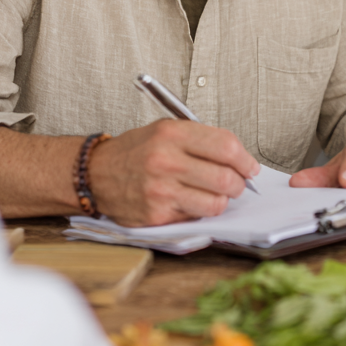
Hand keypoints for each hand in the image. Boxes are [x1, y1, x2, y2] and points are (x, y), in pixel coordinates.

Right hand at [87, 119, 259, 226]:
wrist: (95, 173)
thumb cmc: (135, 151)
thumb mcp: (165, 129)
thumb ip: (201, 139)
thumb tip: (239, 158)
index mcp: (172, 134)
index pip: (226, 146)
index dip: (246, 159)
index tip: (250, 166)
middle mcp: (166, 161)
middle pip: (226, 178)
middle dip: (240, 184)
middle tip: (239, 183)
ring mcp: (161, 190)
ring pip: (216, 203)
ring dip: (223, 201)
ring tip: (216, 194)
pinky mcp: (157, 215)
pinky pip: (196, 216)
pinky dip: (201, 211)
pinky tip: (192, 201)